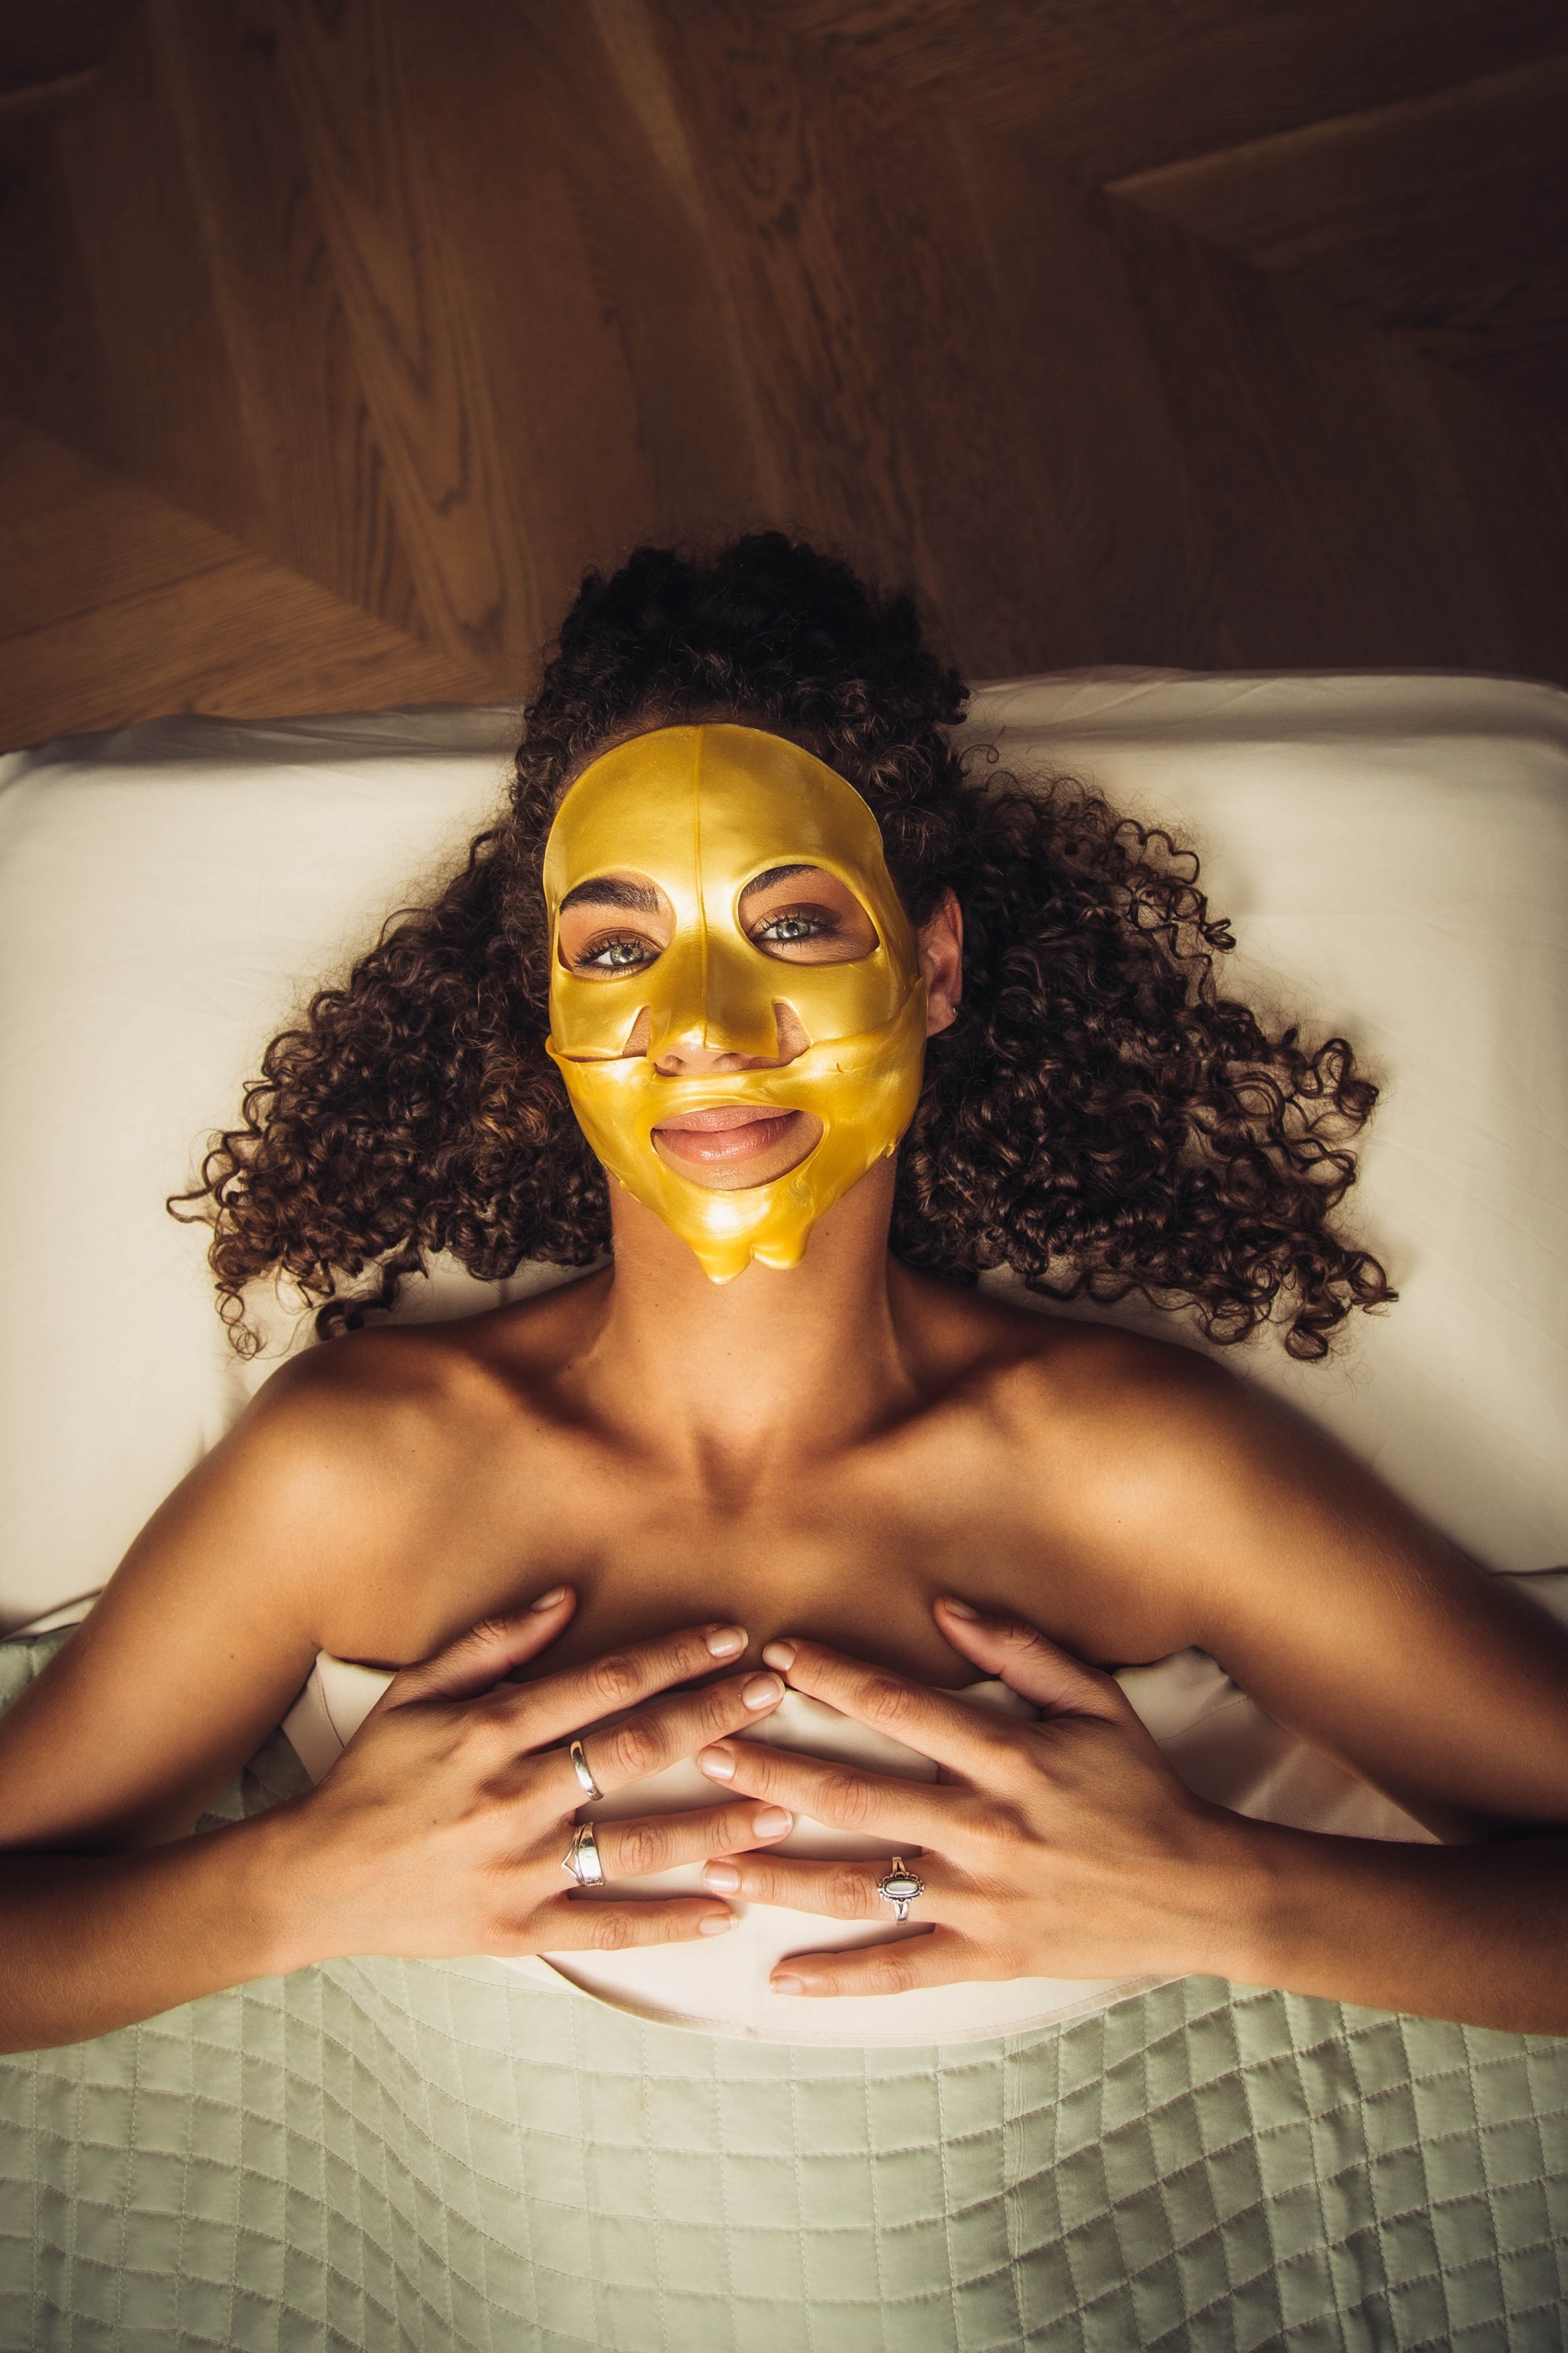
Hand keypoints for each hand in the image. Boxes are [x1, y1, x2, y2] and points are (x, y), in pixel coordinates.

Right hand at [281, 1593, 794, 1966]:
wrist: (314, 1880)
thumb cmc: (372, 1777)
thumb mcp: (416, 1693)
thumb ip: (492, 1643)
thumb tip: (565, 1599)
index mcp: (491, 1730)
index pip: (604, 1682)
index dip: (674, 1658)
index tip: (731, 1641)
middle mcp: (512, 1796)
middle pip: (633, 1750)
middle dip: (713, 1718)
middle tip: (774, 1698)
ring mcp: (518, 1868)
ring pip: (636, 1843)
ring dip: (715, 1825)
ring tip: (782, 1809)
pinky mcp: (518, 1930)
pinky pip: (609, 1927)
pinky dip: (672, 1923)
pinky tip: (728, 1909)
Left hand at [693, 1598, 1247, 1997]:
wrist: (1203, 1891)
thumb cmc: (1143, 1788)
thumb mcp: (1096, 1702)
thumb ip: (1020, 1651)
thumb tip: (946, 1605)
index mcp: (1007, 1755)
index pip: (899, 1706)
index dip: (832, 1678)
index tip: (774, 1656)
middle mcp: (985, 1825)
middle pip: (857, 1794)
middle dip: (774, 1771)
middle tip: (706, 1752)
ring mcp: (983, 1898)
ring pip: (861, 1886)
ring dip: (781, 1873)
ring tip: (714, 1858)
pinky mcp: (990, 1957)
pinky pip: (903, 1970)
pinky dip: (840, 1980)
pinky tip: (780, 1982)